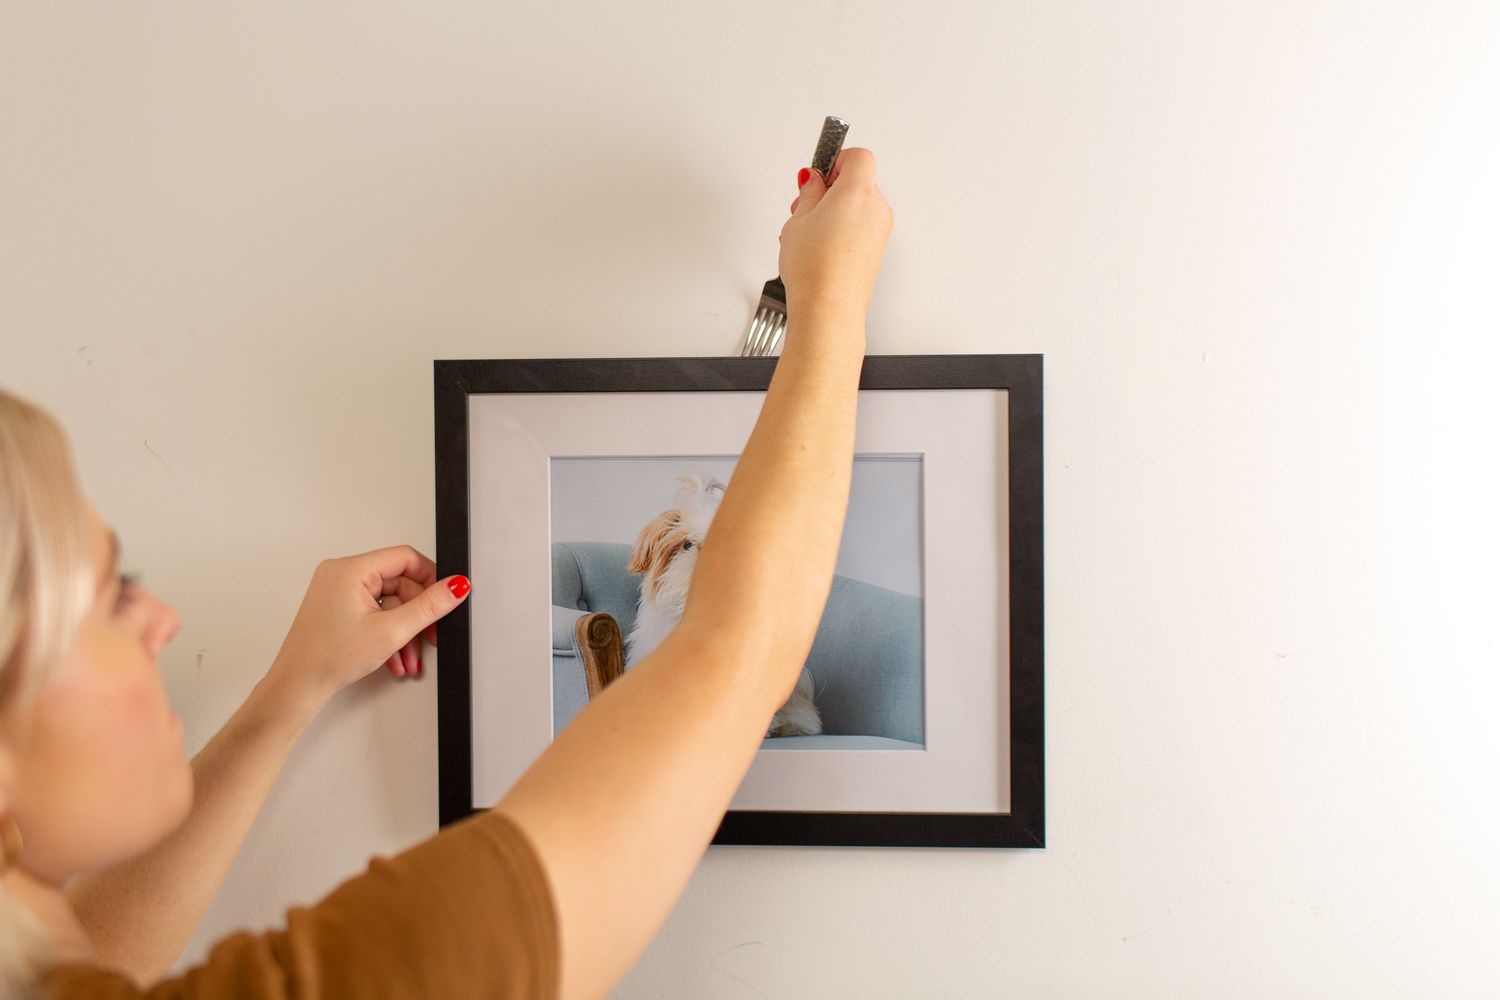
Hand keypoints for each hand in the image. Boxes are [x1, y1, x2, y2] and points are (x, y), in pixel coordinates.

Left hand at [267, 545, 470, 707]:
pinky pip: (375, 611)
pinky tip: (394, 658)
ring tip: (409, 658)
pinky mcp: (338, 606)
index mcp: (351, 569)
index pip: (406, 558)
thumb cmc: (328, 658)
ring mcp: (338, 590)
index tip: (446, 598)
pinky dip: (388, 633)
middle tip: (430, 638)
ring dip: (404, 631)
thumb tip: (455, 586)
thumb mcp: (391, 631)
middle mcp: (342, 573)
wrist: (297, 686)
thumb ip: (429, 606)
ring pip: (389, 603)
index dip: (431, 578)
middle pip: (399, 584)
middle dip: (417, 616)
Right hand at [778, 147, 893, 317]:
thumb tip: (814, 181)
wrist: (828, 310)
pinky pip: (862, 227)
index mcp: (858, 193)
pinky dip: (844, 228)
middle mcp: (876, 209)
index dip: (835, 159)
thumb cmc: (814, 270)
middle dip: (832, 187)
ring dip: (837, 210)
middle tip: (807, 202)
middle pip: (859, 181)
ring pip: (860, 206)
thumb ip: (810, 192)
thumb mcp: (798, 220)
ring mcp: (880, 232)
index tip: (818, 170)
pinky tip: (821, 245)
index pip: (858, 156)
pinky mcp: (877, 251)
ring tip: (810, 230)